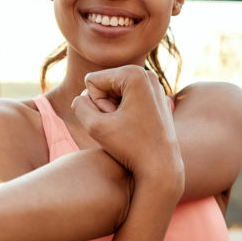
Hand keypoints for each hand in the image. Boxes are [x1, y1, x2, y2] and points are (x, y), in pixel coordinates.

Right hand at [71, 65, 183, 192]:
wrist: (162, 166)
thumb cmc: (130, 148)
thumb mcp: (95, 127)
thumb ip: (79, 106)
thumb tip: (83, 95)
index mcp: (134, 73)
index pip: (92, 82)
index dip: (96, 105)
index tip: (114, 121)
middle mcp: (147, 73)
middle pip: (103, 85)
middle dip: (105, 106)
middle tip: (121, 126)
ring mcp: (153, 85)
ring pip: (113, 93)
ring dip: (113, 111)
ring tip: (128, 127)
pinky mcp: (155, 97)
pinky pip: (126, 99)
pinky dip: (125, 113)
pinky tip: (135, 128)